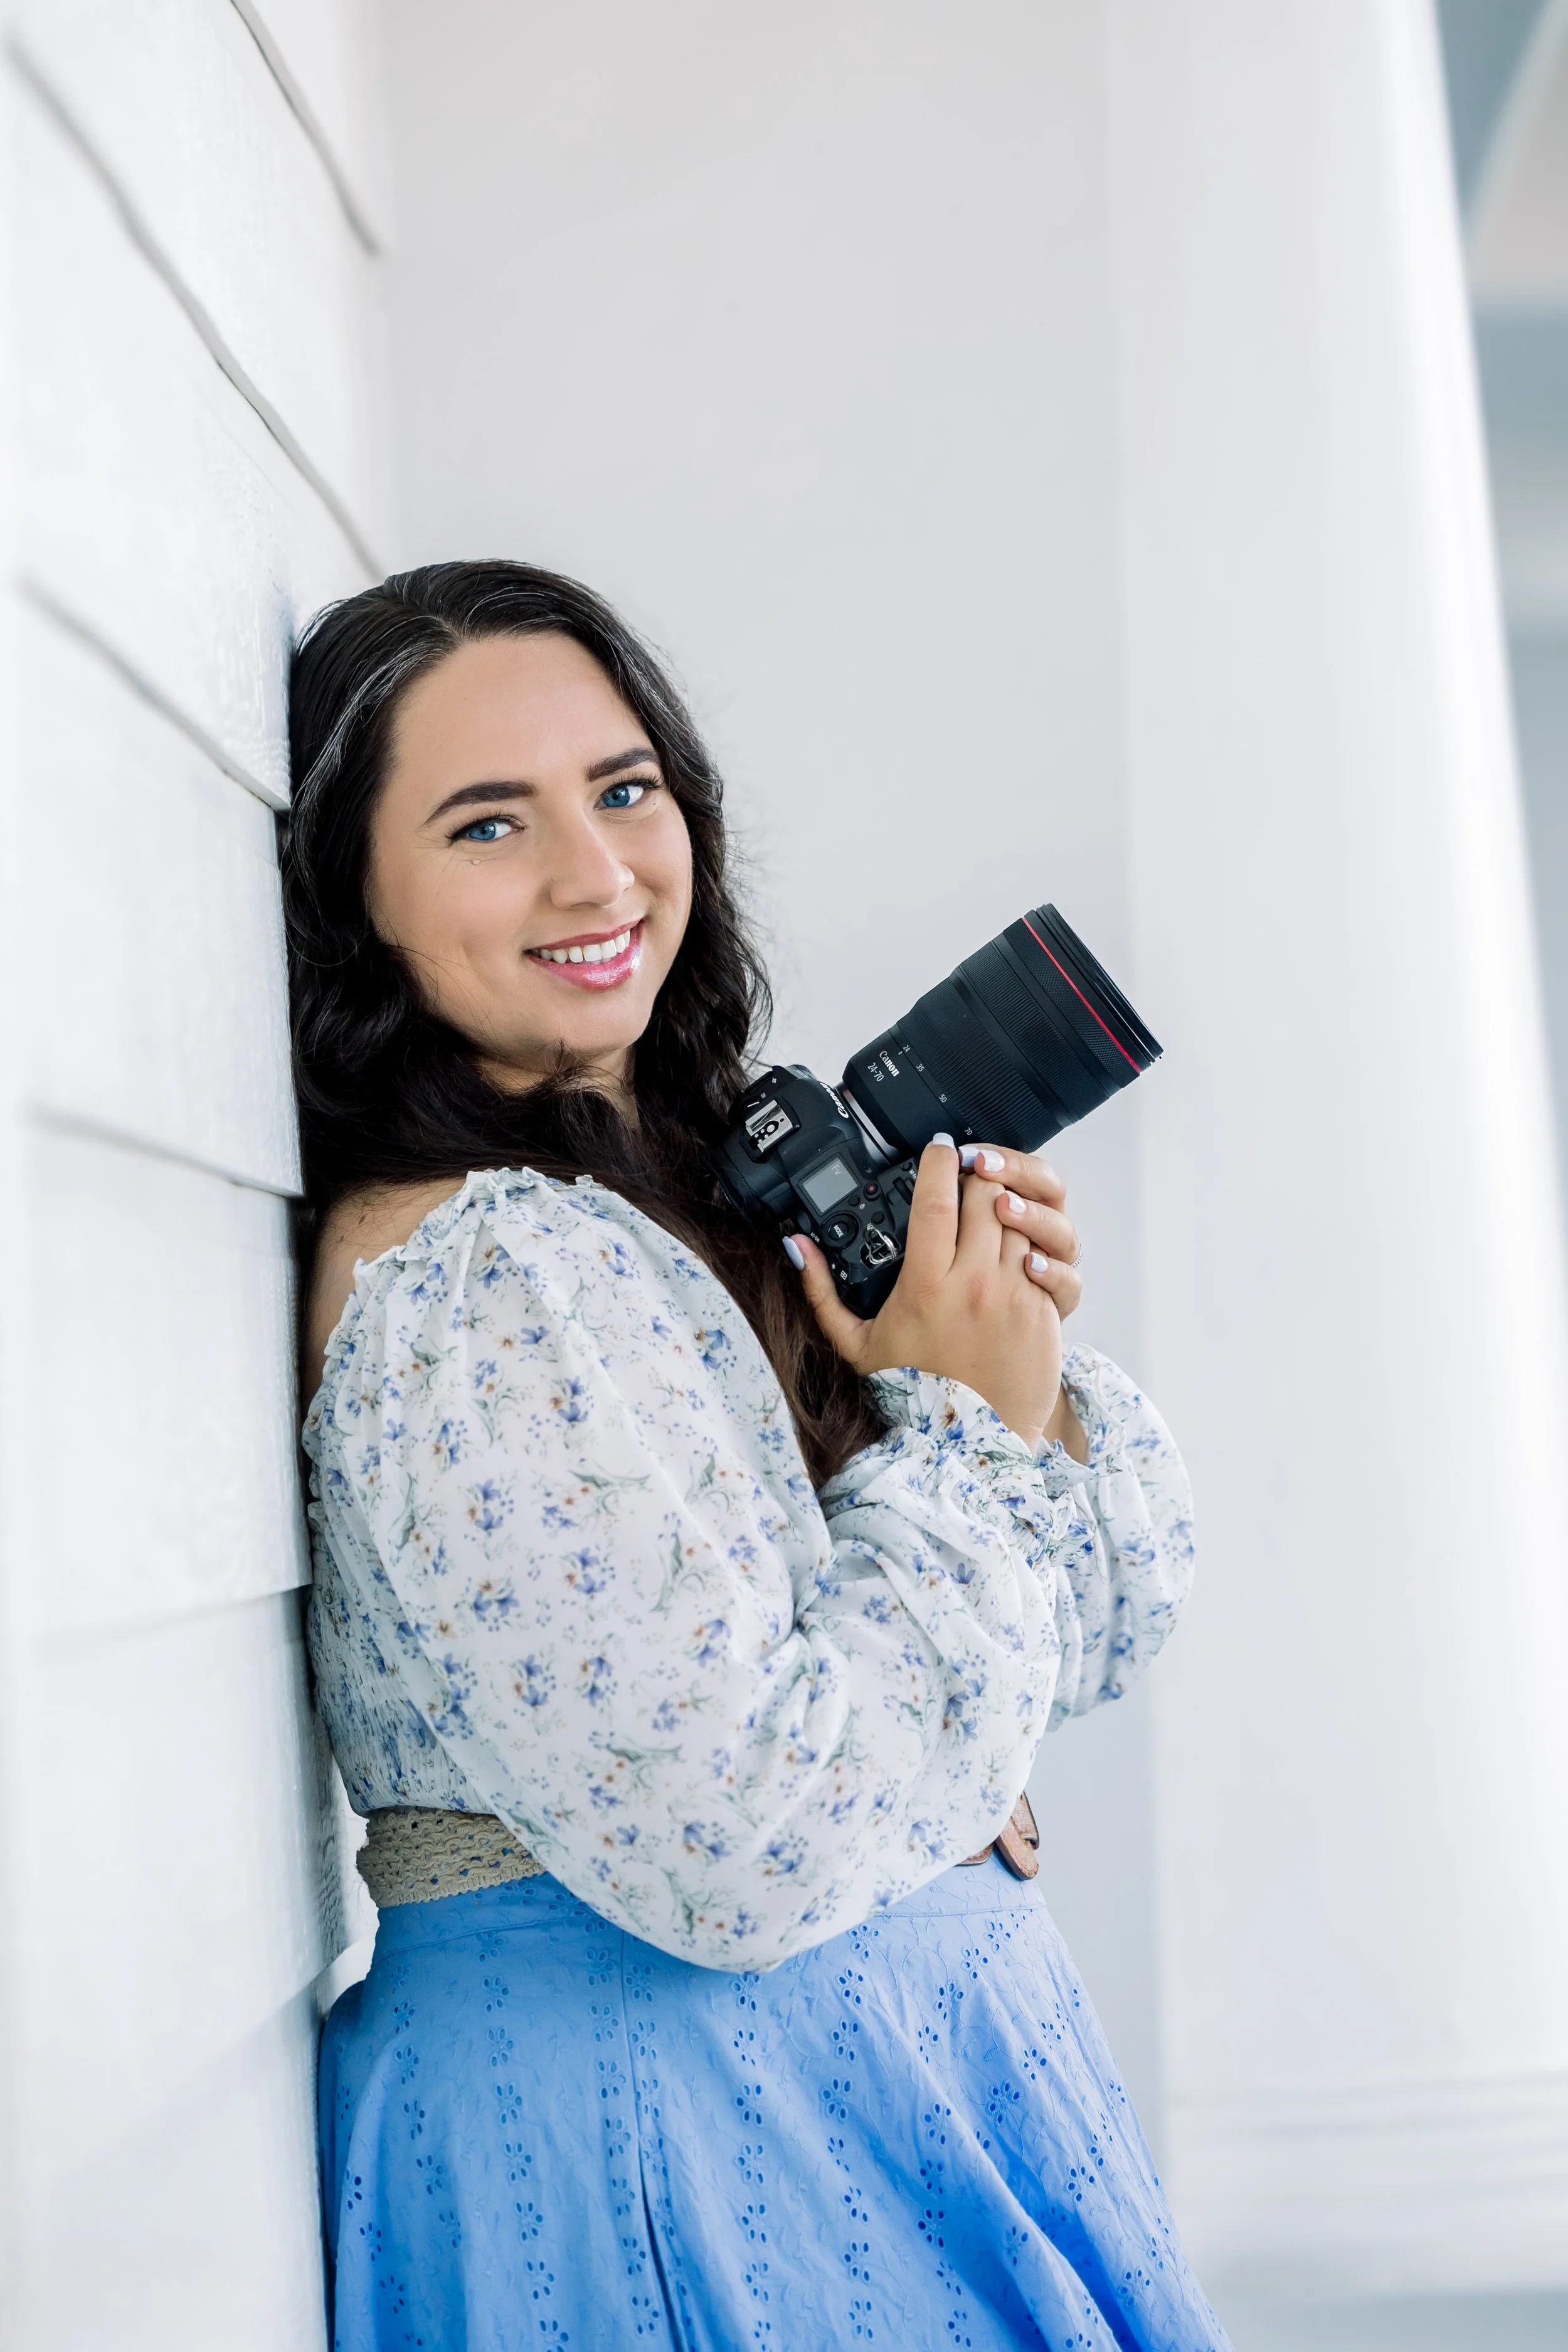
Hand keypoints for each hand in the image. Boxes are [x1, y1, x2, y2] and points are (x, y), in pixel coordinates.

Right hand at [788, 1137, 1084, 1452]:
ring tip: (992, 1207)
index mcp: (924, 1287)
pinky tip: (1013, 1246)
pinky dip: (1030, 1241)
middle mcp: (973, 1285)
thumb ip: (821, 1292)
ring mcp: (1013, 1296)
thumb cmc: (911, 1395)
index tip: (937, 1147)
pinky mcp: (1043, 1311)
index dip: (938, 1163)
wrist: (969, 1445)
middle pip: (985, 1196)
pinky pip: (1043, 1254)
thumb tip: (795, 1247)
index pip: (936, 1200)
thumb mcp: (855, 1345)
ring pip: (1019, 1219)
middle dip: (977, 1177)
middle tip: (967, 1174)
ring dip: (1006, 1205)